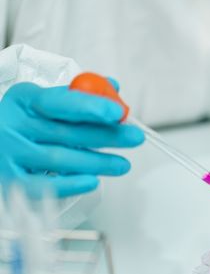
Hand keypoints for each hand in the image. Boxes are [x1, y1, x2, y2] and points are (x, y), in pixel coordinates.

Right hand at [0, 81, 144, 197]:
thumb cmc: (25, 120)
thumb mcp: (45, 100)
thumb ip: (79, 95)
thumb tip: (112, 87)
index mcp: (25, 100)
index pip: (60, 102)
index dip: (91, 107)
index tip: (117, 112)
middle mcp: (13, 125)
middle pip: (66, 132)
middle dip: (106, 136)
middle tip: (133, 138)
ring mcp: (10, 153)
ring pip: (59, 160)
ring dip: (97, 163)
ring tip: (122, 164)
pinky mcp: (10, 179)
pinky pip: (43, 187)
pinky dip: (70, 185)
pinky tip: (93, 181)